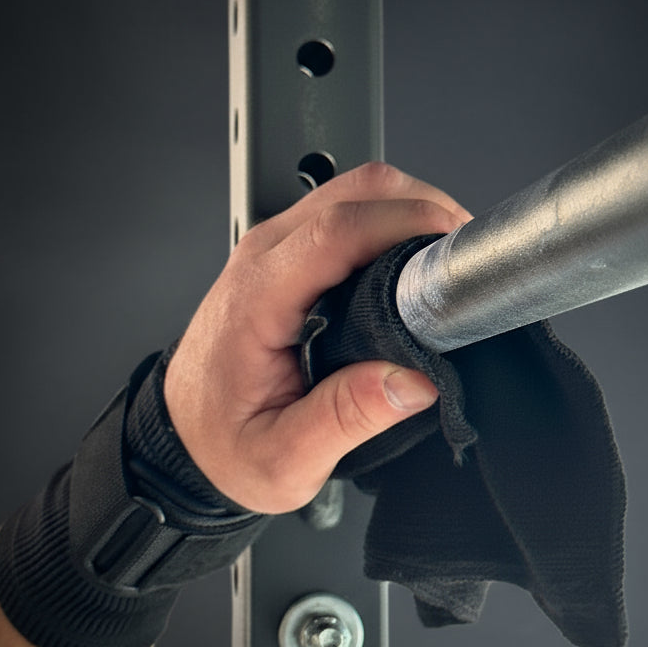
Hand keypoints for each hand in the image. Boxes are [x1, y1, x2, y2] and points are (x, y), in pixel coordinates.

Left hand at [164, 163, 471, 513]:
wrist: (184, 435)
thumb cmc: (223, 442)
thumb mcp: (283, 456)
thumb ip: (346, 418)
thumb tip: (414, 381)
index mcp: (258, 298)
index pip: (337, 230)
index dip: (407, 225)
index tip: (454, 251)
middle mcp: (263, 258)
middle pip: (354, 191)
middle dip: (422, 207)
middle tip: (463, 257)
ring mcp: (274, 248)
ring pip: (354, 191)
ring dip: (409, 210)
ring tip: (445, 259)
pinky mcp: (286, 254)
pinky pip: (345, 211)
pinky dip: (390, 221)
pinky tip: (413, 260)